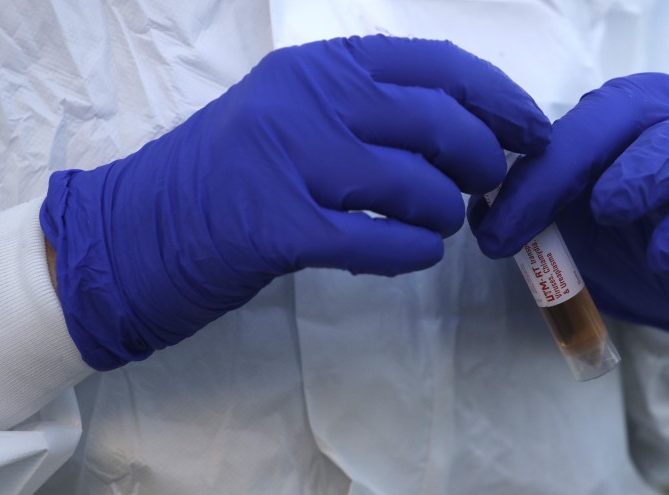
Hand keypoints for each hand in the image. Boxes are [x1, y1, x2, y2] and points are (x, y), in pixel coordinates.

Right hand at [40, 35, 549, 369]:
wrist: (133, 232)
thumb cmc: (222, 179)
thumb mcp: (289, 116)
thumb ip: (363, 111)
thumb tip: (462, 129)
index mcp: (315, 66)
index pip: (435, 66)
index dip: (500, 99)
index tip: (534, 132)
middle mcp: (306, 101)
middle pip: (438, 123)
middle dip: (481, 162)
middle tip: (484, 189)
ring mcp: (288, 162)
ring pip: (415, 186)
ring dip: (444, 214)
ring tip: (438, 226)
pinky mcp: (276, 229)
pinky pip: (380, 241)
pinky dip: (411, 253)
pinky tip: (412, 255)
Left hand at [467, 72, 668, 332]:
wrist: (662, 256)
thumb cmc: (605, 217)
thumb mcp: (560, 203)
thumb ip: (525, 201)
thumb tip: (482, 215)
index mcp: (632, 115)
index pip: (591, 133)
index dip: (544, 181)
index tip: (498, 235)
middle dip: (642, 174)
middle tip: (608, 210)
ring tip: (662, 257)